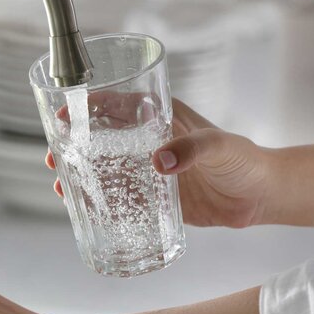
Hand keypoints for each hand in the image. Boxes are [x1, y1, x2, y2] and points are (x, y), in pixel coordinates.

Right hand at [47, 96, 271, 227]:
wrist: (260, 196)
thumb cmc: (244, 160)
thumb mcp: (220, 146)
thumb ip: (193, 149)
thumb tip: (159, 162)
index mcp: (160, 117)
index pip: (116, 105)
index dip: (86, 107)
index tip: (62, 115)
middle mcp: (148, 141)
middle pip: (101, 138)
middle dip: (74, 145)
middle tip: (53, 157)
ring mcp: (149, 169)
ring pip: (105, 169)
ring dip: (81, 175)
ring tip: (61, 187)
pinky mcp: (154, 196)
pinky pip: (121, 197)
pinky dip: (101, 201)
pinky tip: (85, 209)